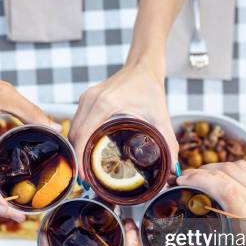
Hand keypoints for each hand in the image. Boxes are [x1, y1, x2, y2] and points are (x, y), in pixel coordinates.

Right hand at [69, 61, 178, 178]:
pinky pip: (76, 122)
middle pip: (74, 135)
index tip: (84, 177)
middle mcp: (91, 99)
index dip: (80, 159)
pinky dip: (78, 138)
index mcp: (105, 104)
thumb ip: (168, 142)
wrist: (143, 66)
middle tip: (85, 180)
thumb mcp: (160, 116)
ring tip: (84, 169)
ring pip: (72, 129)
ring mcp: (86, 97)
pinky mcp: (86, 98)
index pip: (83, 136)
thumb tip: (173, 168)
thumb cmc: (150, 87)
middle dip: (76, 158)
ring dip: (76, 149)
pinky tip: (85, 151)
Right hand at [177, 161, 245, 217]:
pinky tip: (214, 176)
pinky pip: (243, 168)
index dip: (201, 180)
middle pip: (226, 174)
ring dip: (210, 168)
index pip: (226, 189)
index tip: (182, 181)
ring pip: (234, 167)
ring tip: (195, 177)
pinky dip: (224, 167)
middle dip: (199, 173)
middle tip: (181, 180)